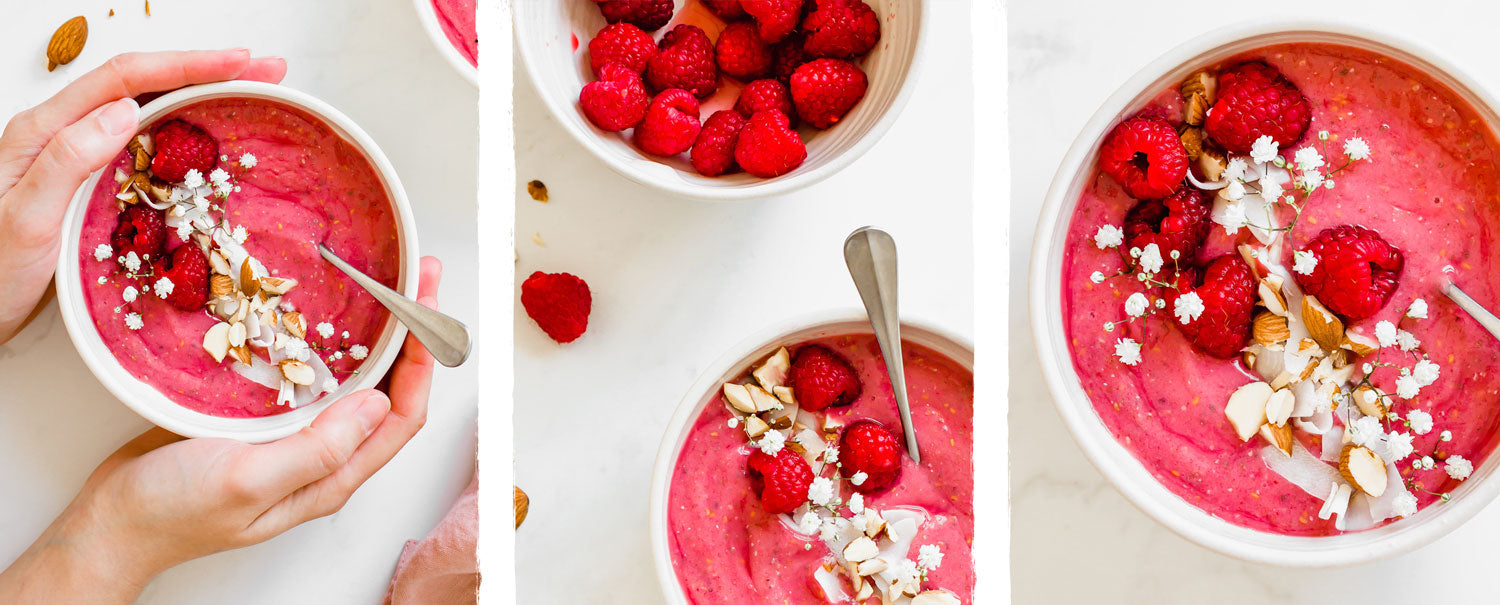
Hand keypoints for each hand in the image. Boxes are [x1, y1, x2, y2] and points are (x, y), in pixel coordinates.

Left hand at [0, 49, 286, 344]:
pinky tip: (210, 135)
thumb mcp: (27, 219)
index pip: (125, 79)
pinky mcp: (91, 180)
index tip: (239, 62)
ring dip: (200, 93)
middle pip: (142, 82)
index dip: (188, 64)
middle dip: (206, 70)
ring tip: (248, 91)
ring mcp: (78, 155)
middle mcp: (62, 133)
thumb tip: (126, 111)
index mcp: (44, 130)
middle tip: (263, 71)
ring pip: (146, 106)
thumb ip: (69, 159)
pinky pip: (144, 142)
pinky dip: (185, 127)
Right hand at [0, 257, 441, 603]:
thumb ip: (317, 449)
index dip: (423, 364)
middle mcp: (323, 456)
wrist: (110, 521)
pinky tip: (323, 308)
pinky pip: (308, 374)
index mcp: (332, 476)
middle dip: (410, 335)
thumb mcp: (249, 481)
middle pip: (388, 391)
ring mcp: (294, 436)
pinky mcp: (264, 418)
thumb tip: (379, 405)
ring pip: (352, 379)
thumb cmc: (173, 512)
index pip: (402, 417)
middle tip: (419, 278)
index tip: (427, 311)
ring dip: (374, 333)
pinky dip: (324, 340)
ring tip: (388, 283)